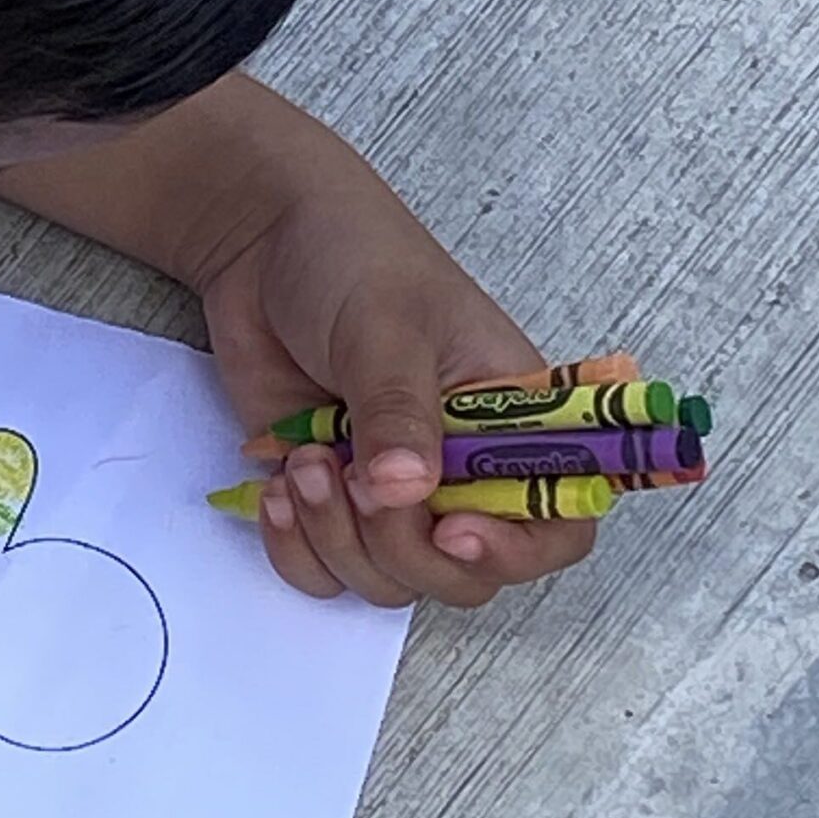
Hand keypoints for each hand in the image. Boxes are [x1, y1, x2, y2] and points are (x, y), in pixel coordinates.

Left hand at [199, 183, 597, 610]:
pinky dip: (297, 549)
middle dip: (402, 546)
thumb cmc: (352, 259)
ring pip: (388, 577)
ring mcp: (389, 487)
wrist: (262, 240)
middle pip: (463, 573)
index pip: (557, 523)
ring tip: (304, 462)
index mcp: (512, 422)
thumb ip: (399, 411)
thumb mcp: (386, 326)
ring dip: (337, 540)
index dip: (517, 549)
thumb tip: (407, 492)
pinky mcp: (327, 493)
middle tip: (351, 480)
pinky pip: (322, 568)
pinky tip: (276, 489)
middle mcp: (459, 468)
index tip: (452, 529)